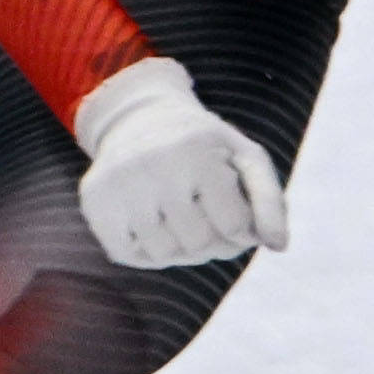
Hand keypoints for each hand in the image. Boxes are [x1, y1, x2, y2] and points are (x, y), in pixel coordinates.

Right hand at [69, 55, 289, 271]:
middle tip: (214, 226)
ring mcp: (117, 184)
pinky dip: (148, 252)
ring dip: (183, 250)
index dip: (243, 233)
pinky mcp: (94, 200)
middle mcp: (152, 166)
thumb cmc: (206, 147)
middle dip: (215, 244)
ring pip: (163, 254)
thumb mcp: (247, 159)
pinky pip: (126, 254)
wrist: (140, 119)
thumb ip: (270, 202)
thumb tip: (279, 246)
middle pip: (198, 244)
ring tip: (187, 224)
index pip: (233, 227)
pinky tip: (157, 227)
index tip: (241, 220)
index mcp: (197, 153)